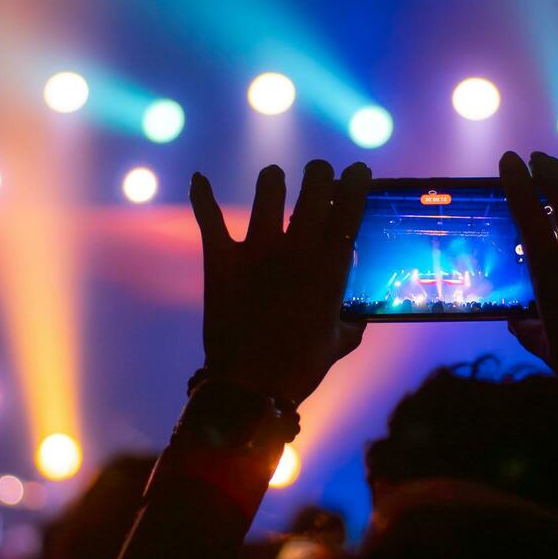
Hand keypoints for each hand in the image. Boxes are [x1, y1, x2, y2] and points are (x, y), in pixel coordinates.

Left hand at [189, 160, 370, 405]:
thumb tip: (359, 316)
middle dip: (318, 176)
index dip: (354, 182)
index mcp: (330, 266)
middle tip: (318, 178)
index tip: (356, 172)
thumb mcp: (339, 343)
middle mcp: (297, 248)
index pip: (348, 207)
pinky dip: (201, 195)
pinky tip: (198, 179)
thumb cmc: (301, 367)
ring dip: (273, 182)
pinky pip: (209, 218)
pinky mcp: (222, 260)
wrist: (250, 386)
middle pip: (313, 187)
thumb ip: (351, 323)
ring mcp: (258, 250)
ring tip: (275, 180)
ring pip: (268, 191)